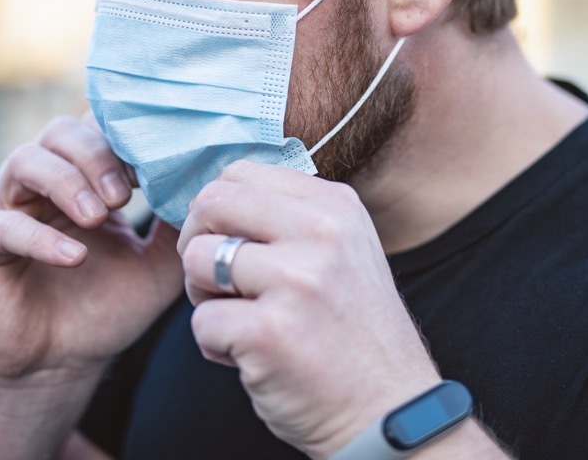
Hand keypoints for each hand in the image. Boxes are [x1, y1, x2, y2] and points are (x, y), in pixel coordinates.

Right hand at [0, 114, 182, 386]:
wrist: (62, 365)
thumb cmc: (108, 306)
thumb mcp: (159, 263)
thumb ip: (180, 224)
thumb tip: (208, 182)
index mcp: (83, 176)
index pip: (98, 127)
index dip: (125, 135)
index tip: (156, 163)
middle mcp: (42, 181)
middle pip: (60, 131)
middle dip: (97, 154)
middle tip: (124, 194)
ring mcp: (6, 207)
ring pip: (25, 160)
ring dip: (67, 181)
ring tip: (100, 216)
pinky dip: (38, 236)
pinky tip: (74, 256)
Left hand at [178, 160, 441, 458]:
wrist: (389, 413)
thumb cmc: (350, 334)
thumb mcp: (341, 251)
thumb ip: (287, 216)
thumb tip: (212, 195)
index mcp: (335, 206)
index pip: (239, 173)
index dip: (216, 210)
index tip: (227, 242)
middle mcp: (320, 233)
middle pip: (211, 204)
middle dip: (198, 244)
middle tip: (218, 283)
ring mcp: (297, 281)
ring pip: (197, 260)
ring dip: (204, 297)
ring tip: (241, 320)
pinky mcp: (270, 332)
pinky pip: (200, 321)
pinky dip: (215, 346)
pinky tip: (253, 357)